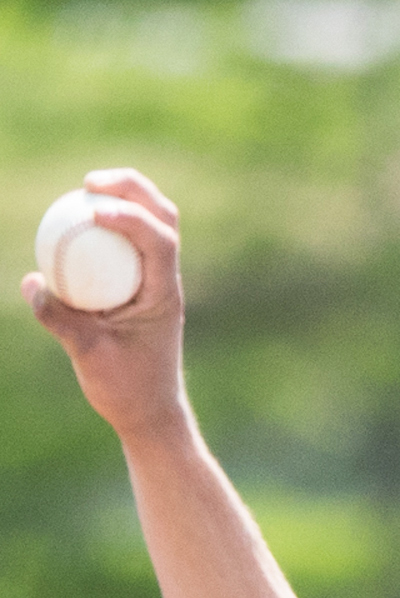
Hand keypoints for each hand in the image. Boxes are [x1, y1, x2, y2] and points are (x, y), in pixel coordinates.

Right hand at [21, 169, 187, 440]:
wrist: (149, 411)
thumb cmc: (126, 389)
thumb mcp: (89, 356)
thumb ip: (61, 319)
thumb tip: (32, 281)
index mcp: (164, 295)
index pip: (160, 242)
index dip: (130, 217)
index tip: (91, 211)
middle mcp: (166, 281)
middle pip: (164, 216)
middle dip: (132, 188)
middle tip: (89, 182)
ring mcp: (157, 281)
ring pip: (153, 223)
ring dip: (125, 197)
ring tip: (86, 188)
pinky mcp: (142, 285)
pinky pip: (131, 241)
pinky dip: (111, 222)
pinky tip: (78, 219)